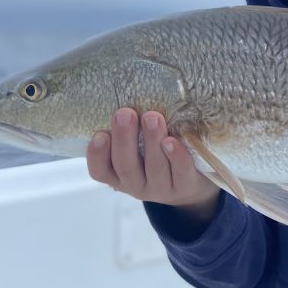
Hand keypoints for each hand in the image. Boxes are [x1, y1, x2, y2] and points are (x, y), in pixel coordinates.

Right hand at [86, 108, 220, 215]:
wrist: (191, 185)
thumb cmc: (159, 157)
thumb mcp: (138, 149)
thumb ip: (129, 131)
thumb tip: (125, 98)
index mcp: (119, 176)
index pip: (100, 171)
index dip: (96, 155)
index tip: (100, 134)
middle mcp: (137, 185)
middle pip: (126, 166)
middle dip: (124, 139)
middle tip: (125, 113)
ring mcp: (161, 189)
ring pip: (154, 167)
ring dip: (151, 141)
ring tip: (152, 117)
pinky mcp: (185, 186)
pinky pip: (181, 172)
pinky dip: (176, 156)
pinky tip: (172, 141)